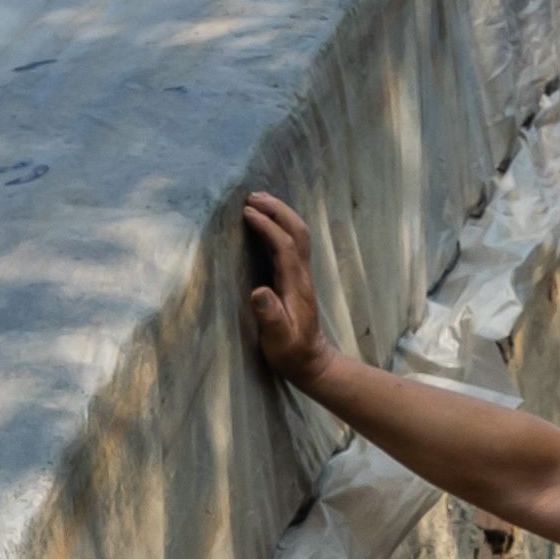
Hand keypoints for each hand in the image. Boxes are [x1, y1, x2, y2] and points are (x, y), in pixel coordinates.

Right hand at [241, 189, 340, 394]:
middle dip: (277, 210)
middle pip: (297, 231)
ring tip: (257, 200)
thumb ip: (270, 317)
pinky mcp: (298, 277)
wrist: (312, 361)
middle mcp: (302, 275)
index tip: (247, 214)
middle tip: (252, 196)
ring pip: (298, 233)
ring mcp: (302, 274)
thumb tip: (259, 291)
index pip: (284, 247)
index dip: (267, 227)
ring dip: (280, 213)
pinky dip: (280, 224)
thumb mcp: (279, 340)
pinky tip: (267, 220)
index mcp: (296, 286)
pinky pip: (293, 241)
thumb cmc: (292, 354)